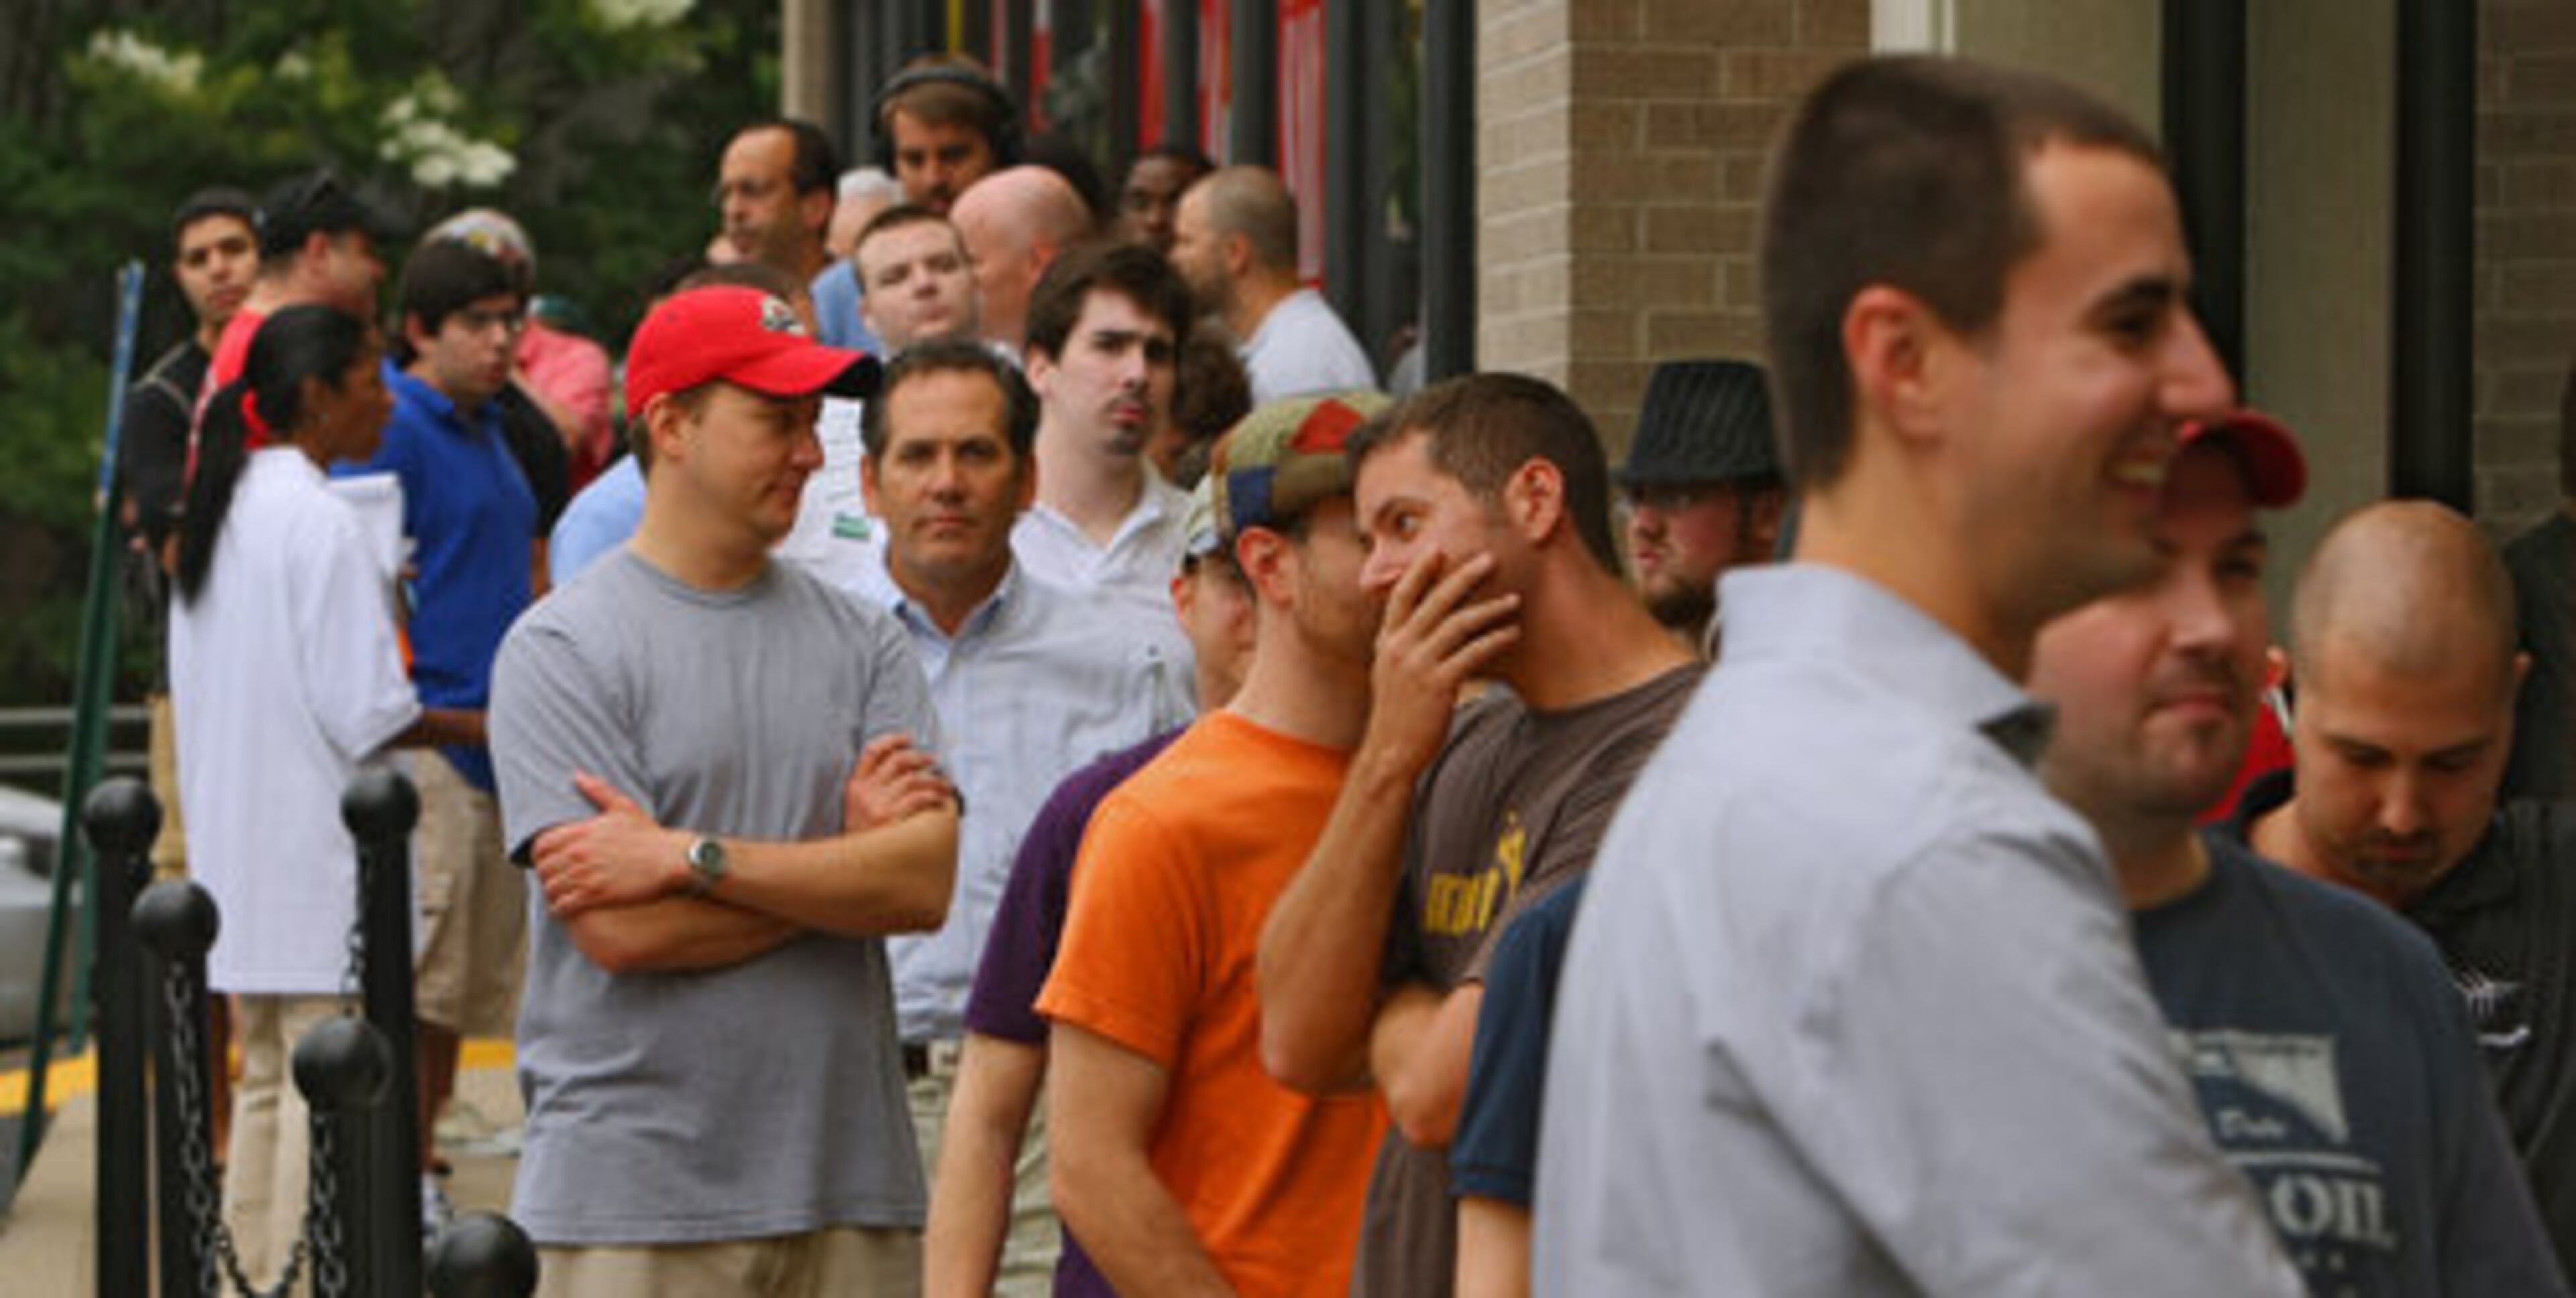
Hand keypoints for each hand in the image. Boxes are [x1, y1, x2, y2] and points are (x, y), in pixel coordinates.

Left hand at [530, 771, 689, 915]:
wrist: (671, 860)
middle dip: (545, 874)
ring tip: (559, 894)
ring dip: (552, 892)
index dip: (539, 854)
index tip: (547, 859)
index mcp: (582, 832)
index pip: (541, 845)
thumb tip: (578, 775)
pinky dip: (560, 907)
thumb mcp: (624, 806)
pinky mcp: (596, 895)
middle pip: (543, 868)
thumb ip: (597, 790)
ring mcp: (587, 875)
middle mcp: (580, 854)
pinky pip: (564, 905)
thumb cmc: (650, 835)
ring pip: (551, 887)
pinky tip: (565, 907)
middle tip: (553, 878)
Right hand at [844, 732, 955, 831]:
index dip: (892, 741)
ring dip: (933, 779)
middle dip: (919, 757)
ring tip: (944, 784)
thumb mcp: (856, 810)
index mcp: (855, 786)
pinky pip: (917, 798)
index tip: (908, 738)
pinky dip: (932, 795)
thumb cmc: (863, 839)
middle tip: (934, 761)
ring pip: (912, 779)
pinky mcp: (889, 819)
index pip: (871, 752)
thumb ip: (872, 789)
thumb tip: (905, 772)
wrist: (853, 867)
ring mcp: (876, 805)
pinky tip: (939, 798)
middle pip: (897, 761)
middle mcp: (865, 792)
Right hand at [1364, 549, 1520, 771]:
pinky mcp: (1439, 684)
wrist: (1391, 752)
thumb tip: (1419, 625)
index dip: (1420, 571)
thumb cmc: (1396, 713)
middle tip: (1488, 559)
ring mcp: (1419, 665)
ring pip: (1459, 624)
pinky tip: (1512, 633)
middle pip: (1436, 601)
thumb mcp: (1389, 673)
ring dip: (1490, 609)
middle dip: (1464, 577)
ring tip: (1513, 600)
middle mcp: (1400, 648)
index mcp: (1387, 642)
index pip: (1402, 596)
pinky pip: (1474, 653)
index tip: (1438, 549)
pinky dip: (1495, 639)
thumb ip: (1401, 646)